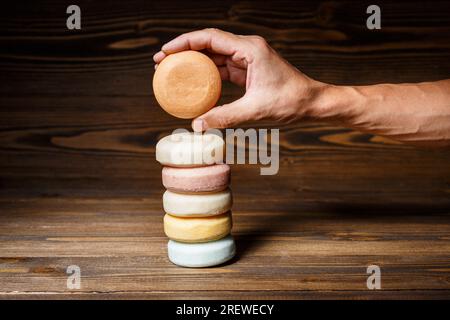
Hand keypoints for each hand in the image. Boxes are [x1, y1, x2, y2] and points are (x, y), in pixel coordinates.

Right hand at [153, 28, 324, 130]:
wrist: (311, 103)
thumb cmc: (291, 102)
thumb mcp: (256, 111)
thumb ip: (225, 117)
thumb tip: (197, 126)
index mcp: (250, 49)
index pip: (210, 38)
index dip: (185, 42)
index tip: (165, 52)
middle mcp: (247, 49)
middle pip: (208, 44)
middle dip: (184, 51)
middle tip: (161, 63)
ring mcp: (247, 59)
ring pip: (214, 56)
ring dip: (193, 63)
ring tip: (171, 72)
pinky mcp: (248, 71)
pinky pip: (222, 69)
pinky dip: (206, 75)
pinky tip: (193, 84)